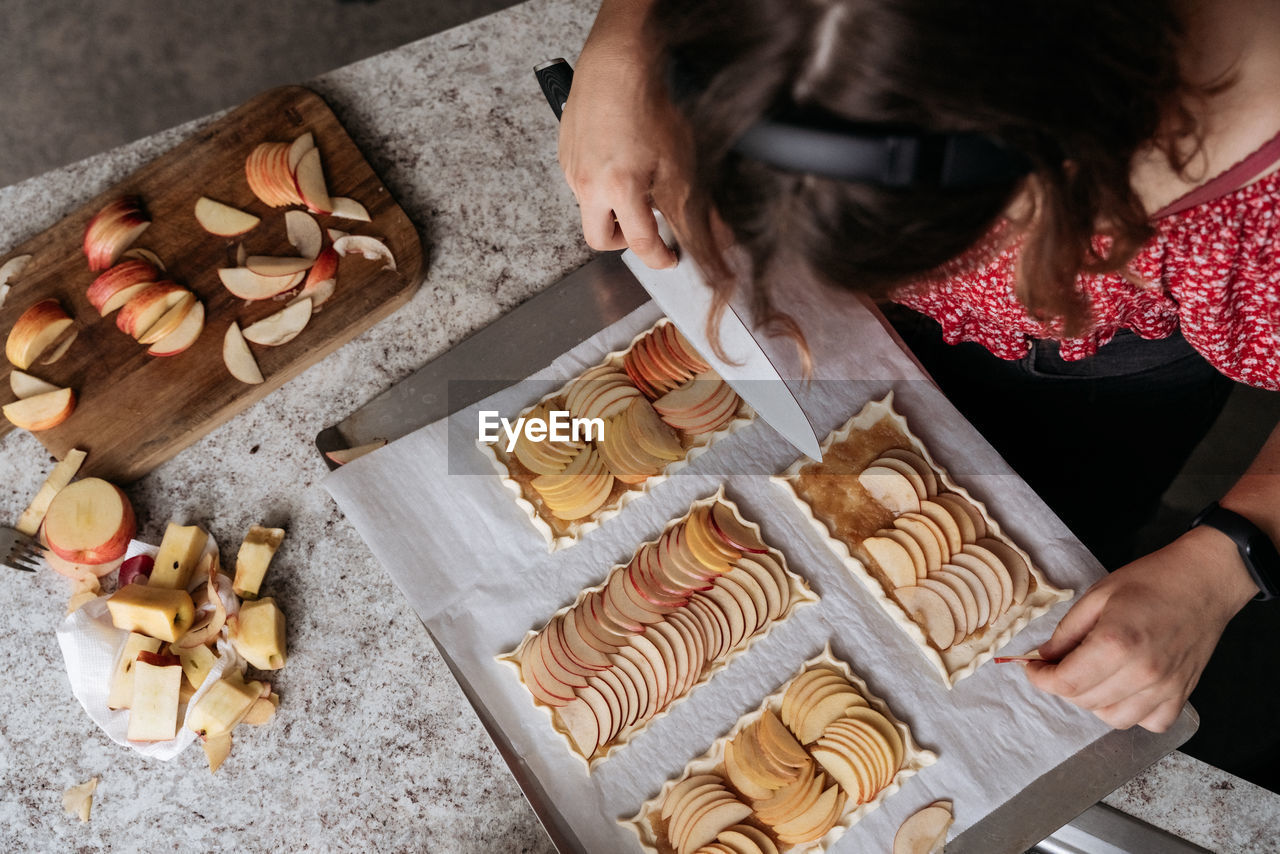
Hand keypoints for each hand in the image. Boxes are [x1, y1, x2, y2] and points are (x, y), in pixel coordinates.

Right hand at [558, 9, 679, 268]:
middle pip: (599, 240)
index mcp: (619, 189)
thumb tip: (719, 238)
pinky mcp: (564, 154)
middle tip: (644, 228)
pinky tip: (619, 161)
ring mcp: (572, 170)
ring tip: (635, 185)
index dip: (659, 258)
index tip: (668, 258)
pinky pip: (581, 184)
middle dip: (623, 241)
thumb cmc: (648, 105)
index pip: (639, 244)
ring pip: (590, 209)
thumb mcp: (681, 162)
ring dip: (612, 209)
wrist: (617, 65)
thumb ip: (694, 206)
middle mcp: (588, 185)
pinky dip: (600, 184)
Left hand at [1024, 526, 1257, 730]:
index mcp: (1115, 644)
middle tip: (1060, 664)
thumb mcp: (1097, 596)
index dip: (1040, 678)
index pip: (1065, 683)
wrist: (1203, 581)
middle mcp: (1142, 673)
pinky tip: (1125, 688)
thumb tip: (1043, 657)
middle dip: (1063, 685)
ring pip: (1112, 718)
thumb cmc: (1151, 581)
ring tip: (1093, 674)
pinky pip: (1148, 722)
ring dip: (1093, 701)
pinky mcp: (1182, 695)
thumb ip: (1066, 632)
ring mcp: (1165, 688)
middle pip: (1084, 701)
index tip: (1033, 667)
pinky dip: (1131, 711)